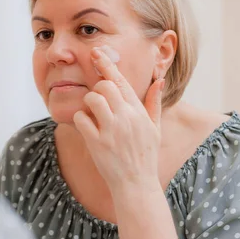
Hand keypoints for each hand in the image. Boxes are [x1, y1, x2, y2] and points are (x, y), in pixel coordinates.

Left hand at [72, 46, 164, 193]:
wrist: (136, 185)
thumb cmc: (145, 155)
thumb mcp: (155, 128)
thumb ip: (154, 103)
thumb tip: (159, 80)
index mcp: (139, 112)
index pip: (121, 81)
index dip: (107, 64)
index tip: (96, 53)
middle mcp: (126, 118)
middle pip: (105, 86)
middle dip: (97, 89)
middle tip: (99, 102)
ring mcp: (111, 130)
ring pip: (92, 98)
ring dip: (88, 103)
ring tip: (93, 115)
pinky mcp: (97, 142)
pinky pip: (81, 119)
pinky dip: (80, 120)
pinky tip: (87, 128)